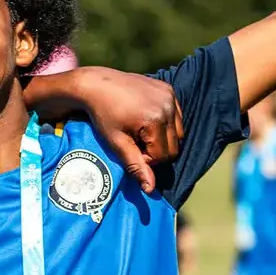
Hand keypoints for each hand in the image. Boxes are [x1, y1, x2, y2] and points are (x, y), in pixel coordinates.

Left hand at [73, 68, 183, 193]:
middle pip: (175, 145)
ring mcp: (170, 96)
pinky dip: (164, 123)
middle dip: (156, 150)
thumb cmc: (103, 115)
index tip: (129, 148)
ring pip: (178, 132)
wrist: (96, 85)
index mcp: (155, 119)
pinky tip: (144, 120)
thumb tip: (150, 189)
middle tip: (134, 142)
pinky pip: (176, 116)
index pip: (163, 155)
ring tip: (139, 132)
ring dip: (161, 138)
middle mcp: (168, 106)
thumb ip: (135, 165)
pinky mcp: (169, 89)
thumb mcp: (116, 142)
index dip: (146, 158)